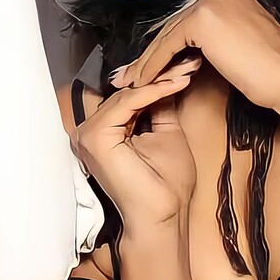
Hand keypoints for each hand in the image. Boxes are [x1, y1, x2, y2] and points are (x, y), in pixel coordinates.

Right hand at [72, 59, 202, 230]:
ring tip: (188, 71)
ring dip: (160, 81)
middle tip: (191, 62)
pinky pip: (126, 105)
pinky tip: (176, 83)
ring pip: (126, 96)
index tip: (187, 67)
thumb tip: (168, 79)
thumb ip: (161, 109)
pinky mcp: (95, 137)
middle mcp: (90, 132)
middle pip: (127, 94)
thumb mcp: (167, 135)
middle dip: (161, 76)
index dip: (158, 81)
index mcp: (104, 133)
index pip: (129, 98)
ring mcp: (88, 134)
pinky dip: (152, 93)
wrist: (162, 217)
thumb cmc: (165, 187)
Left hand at [112, 0, 279, 111]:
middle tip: (129, 74)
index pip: (188, 19)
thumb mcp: (239, 40)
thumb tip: (182, 48)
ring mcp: (210, 2)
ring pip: (169, 37)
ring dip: (147, 63)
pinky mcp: (201, 20)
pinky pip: (168, 46)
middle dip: (151, 54)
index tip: (147, 63)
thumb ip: (214, 34)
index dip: (167, 44)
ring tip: (130, 81)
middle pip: (176, 26)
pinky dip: (153, 66)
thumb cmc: (271, 69)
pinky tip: (142, 81)